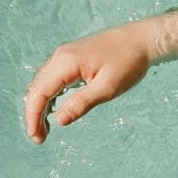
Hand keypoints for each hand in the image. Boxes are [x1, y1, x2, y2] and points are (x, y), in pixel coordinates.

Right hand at [23, 18, 166, 142]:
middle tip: (40, 138)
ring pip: (42, 82)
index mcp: (66, 63)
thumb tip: (58, 120)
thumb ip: (81, 104)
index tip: (36, 137)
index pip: (40, 93)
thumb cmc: (129, 62)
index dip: (33, 117)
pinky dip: (49, 94)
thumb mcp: (107, 88)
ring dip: (40, 104)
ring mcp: (65, 54)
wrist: (143, 39)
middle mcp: (60, 56)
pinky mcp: (72, 56)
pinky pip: (52, 76)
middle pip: (37, 88)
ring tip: (45, 127)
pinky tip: (53, 107)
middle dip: (34, 114)